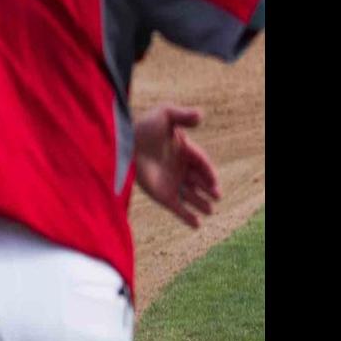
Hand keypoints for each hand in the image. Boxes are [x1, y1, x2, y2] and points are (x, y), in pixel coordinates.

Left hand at [133, 105, 220, 228]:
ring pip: (191, 196)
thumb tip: (200, 116)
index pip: (201, 163)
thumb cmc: (142, 127)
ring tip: (210, 211)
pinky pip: (177, 208)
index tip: (214, 181)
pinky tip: (196, 225)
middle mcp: (179, 168)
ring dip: (201, 204)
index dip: (209, 172)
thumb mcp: (164, 114)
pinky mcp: (160, 195)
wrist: (122, 145)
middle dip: (209, 190)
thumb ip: (182, 115)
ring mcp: (170, 182)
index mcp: (184, 150)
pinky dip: (186, 217)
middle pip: (199, 181)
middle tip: (217, 196)